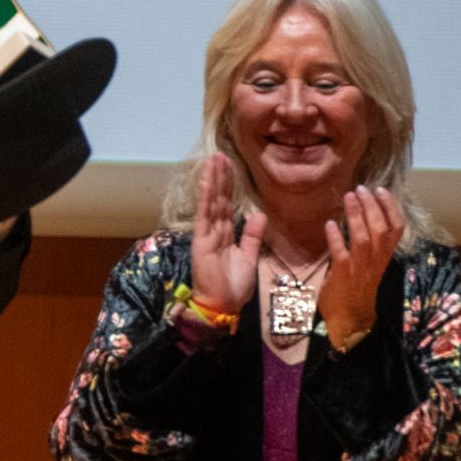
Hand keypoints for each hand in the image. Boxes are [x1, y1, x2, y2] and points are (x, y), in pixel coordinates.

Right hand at [188, 152, 263, 318]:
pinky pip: (206, 214)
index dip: (228, 186)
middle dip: (219, 177)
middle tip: (220, 155)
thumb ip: (251, 236)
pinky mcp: (202, 240)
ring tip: (214, 159)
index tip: (229, 167)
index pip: (226, 205)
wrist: (223, 305)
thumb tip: (258, 215)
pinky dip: (207, 196)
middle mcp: (214, 231)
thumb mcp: (248, 257)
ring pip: (211, 202)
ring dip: (213, 180)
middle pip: (217, 198)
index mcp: (225, 235)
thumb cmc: (233, 286)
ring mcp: (206, 234)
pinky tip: (209, 180)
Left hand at [319, 185, 403, 346]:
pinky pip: (341, 253)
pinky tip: (329, 224)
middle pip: (381, 229)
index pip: (396, 229)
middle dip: (372, 206)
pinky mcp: (343, 275)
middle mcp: (376, 261)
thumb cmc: (356, 290)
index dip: (391, 208)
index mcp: (384, 257)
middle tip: (361, 189)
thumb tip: (359, 218)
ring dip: (356, 216)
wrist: (349, 320)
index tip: (381, 190)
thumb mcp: (368, 266)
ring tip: (348, 197)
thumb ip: (366, 245)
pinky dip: (336, 237)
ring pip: (364, 238)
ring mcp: (360, 268)